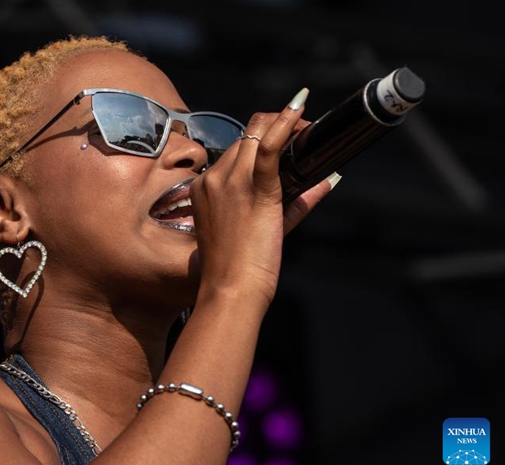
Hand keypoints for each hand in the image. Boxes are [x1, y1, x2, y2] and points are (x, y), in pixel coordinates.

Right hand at [189, 88, 331, 302]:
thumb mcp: (261, 229)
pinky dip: (286, 124)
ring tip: (308, 127)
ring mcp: (230, 182)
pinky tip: (300, 108)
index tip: (287, 138)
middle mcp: (214, 179)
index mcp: (205, 187)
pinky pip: (269, 148)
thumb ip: (294, 202)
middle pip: (247, 135)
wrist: (230, 289)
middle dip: (277, 125)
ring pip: (257, 133)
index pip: (236, 150)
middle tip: (305, 131)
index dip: (263, 138)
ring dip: (286, 124)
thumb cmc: (238, 268)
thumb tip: (327, 179)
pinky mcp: (254, 191)